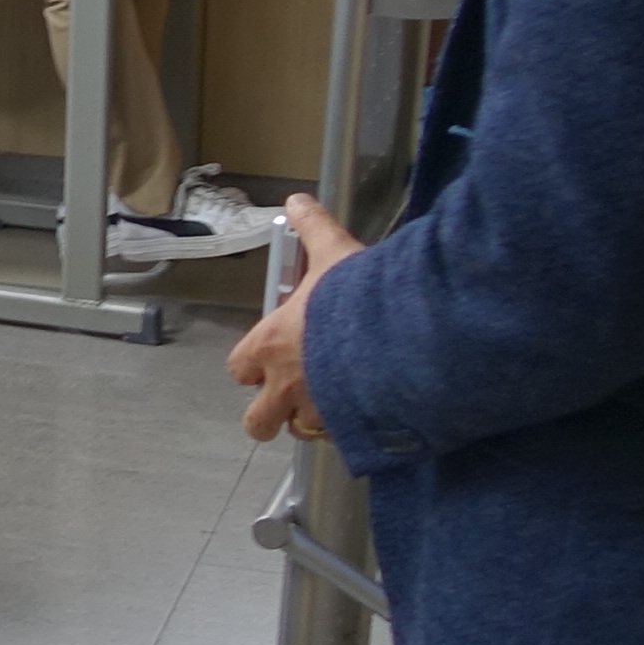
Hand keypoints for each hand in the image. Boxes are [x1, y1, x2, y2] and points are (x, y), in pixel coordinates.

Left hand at [224, 194, 364, 444]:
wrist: (404, 336)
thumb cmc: (359, 299)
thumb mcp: (335, 253)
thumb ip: (314, 229)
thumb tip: (298, 202)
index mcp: (271, 345)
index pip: (239, 368)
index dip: (252, 365)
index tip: (270, 356)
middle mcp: (286, 386)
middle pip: (257, 422)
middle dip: (270, 414)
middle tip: (292, 397)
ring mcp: (318, 413)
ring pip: (300, 432)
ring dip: (311, 422)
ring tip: (334, 405)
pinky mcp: (351, 432)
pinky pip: (340, 442)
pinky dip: (348, 432)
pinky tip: (369, 412)